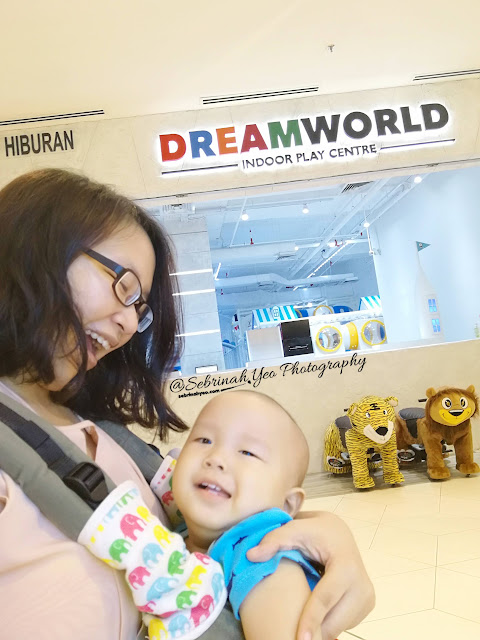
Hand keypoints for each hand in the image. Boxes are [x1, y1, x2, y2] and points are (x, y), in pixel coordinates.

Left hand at [246, 510, 374, 639]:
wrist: (340, 533)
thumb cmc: (316, 531)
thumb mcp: (295, 529)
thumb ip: (274, 540)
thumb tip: (251, 556)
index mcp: (346, 565)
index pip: (326, 598)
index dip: (311, 619)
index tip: (299, 639)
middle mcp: (362, 583)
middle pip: (335, 619)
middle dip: (314, 630)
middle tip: (290, 635)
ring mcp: (367, 596)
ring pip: (340, 626)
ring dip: (321, 627)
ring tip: (302, 621)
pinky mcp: (367, 604)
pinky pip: (344, 624)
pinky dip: (328, 623)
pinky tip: (316, 614)